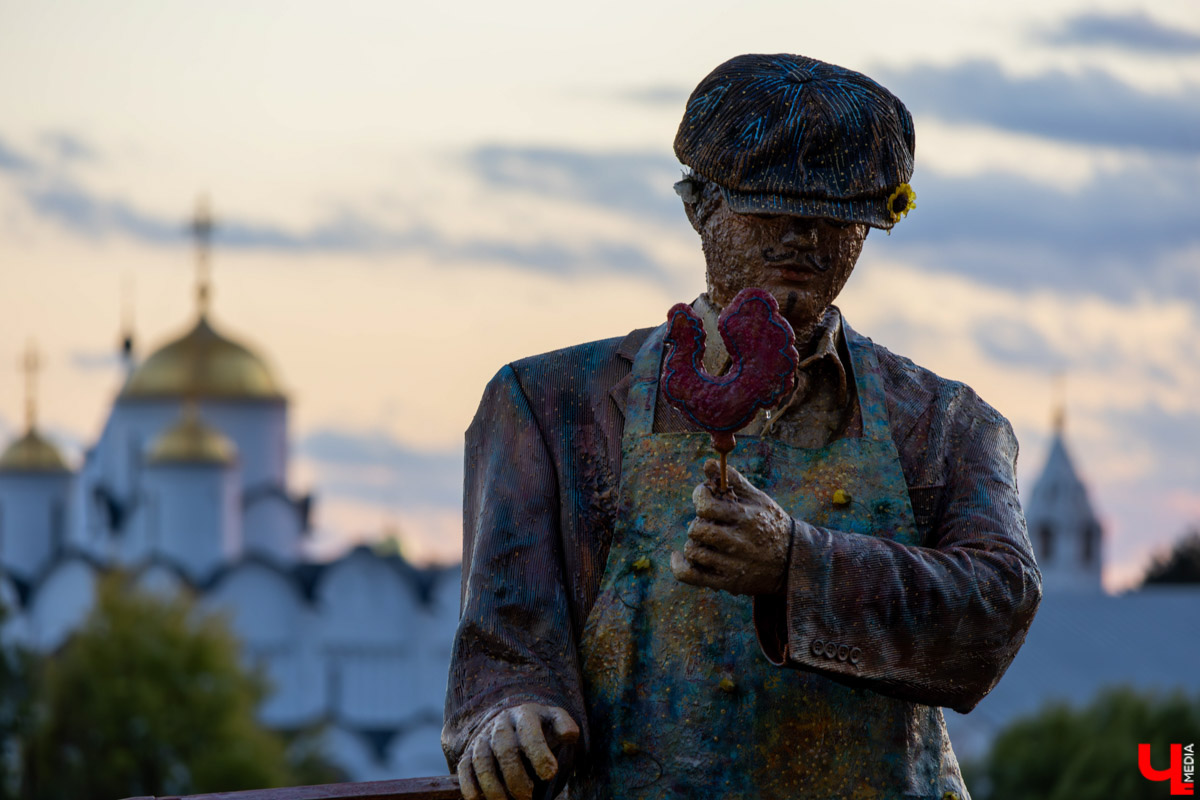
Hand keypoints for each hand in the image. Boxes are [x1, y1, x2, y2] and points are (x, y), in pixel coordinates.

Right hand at [457, 702, 579, 799]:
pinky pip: (464, 770)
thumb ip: (563, 725)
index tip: (550, 774)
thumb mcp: (553, 720)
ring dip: (493, 787)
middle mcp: (500, 725)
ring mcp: (482, 739)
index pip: (529, 732)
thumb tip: (569, 735)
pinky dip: (470, 787)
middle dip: (516, 776)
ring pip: (482, 761)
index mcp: (524, 714)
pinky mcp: (468, 754)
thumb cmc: (539, 727)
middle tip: (528, 797)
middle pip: (504, 749)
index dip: (539, 753)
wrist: (509, 722)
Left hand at [671, 459, 791, 594]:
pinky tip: (679, 556)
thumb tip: (708, 463)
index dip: (699, 495)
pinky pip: (690, 575)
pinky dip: (679, 564)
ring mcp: (732, 564)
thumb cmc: (771, 524)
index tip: (704, 494)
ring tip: (706, 539)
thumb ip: (733, 481)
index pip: (707, 506)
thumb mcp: (759, 499)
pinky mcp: (726, 582)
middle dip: (699, 521)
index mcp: (746, 518)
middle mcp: (739, 543)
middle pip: (697, 528)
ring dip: (695, 541)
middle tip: (710, 521)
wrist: (793, 562)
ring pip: (693, 550)